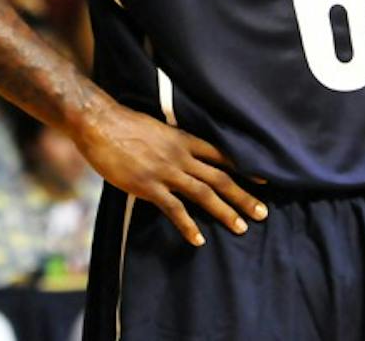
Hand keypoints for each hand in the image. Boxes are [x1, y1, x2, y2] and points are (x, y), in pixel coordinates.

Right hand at [75, 103, 266, 246]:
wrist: (101, 124)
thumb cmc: (125, 124)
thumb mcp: (158, 128)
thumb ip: (173, 142)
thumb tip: (181, 150)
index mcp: (184, 139)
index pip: (222, 155)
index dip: (243, 168)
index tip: (263, 180)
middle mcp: (181, 156)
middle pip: (220, 178)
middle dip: (243, 196)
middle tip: (262, 213)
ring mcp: (166, 172)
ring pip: (203, 193)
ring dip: (225, 211)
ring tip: (242, 227)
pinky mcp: (149, 186)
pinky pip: (174, 209)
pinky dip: (188, 225)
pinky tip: (199, 239)